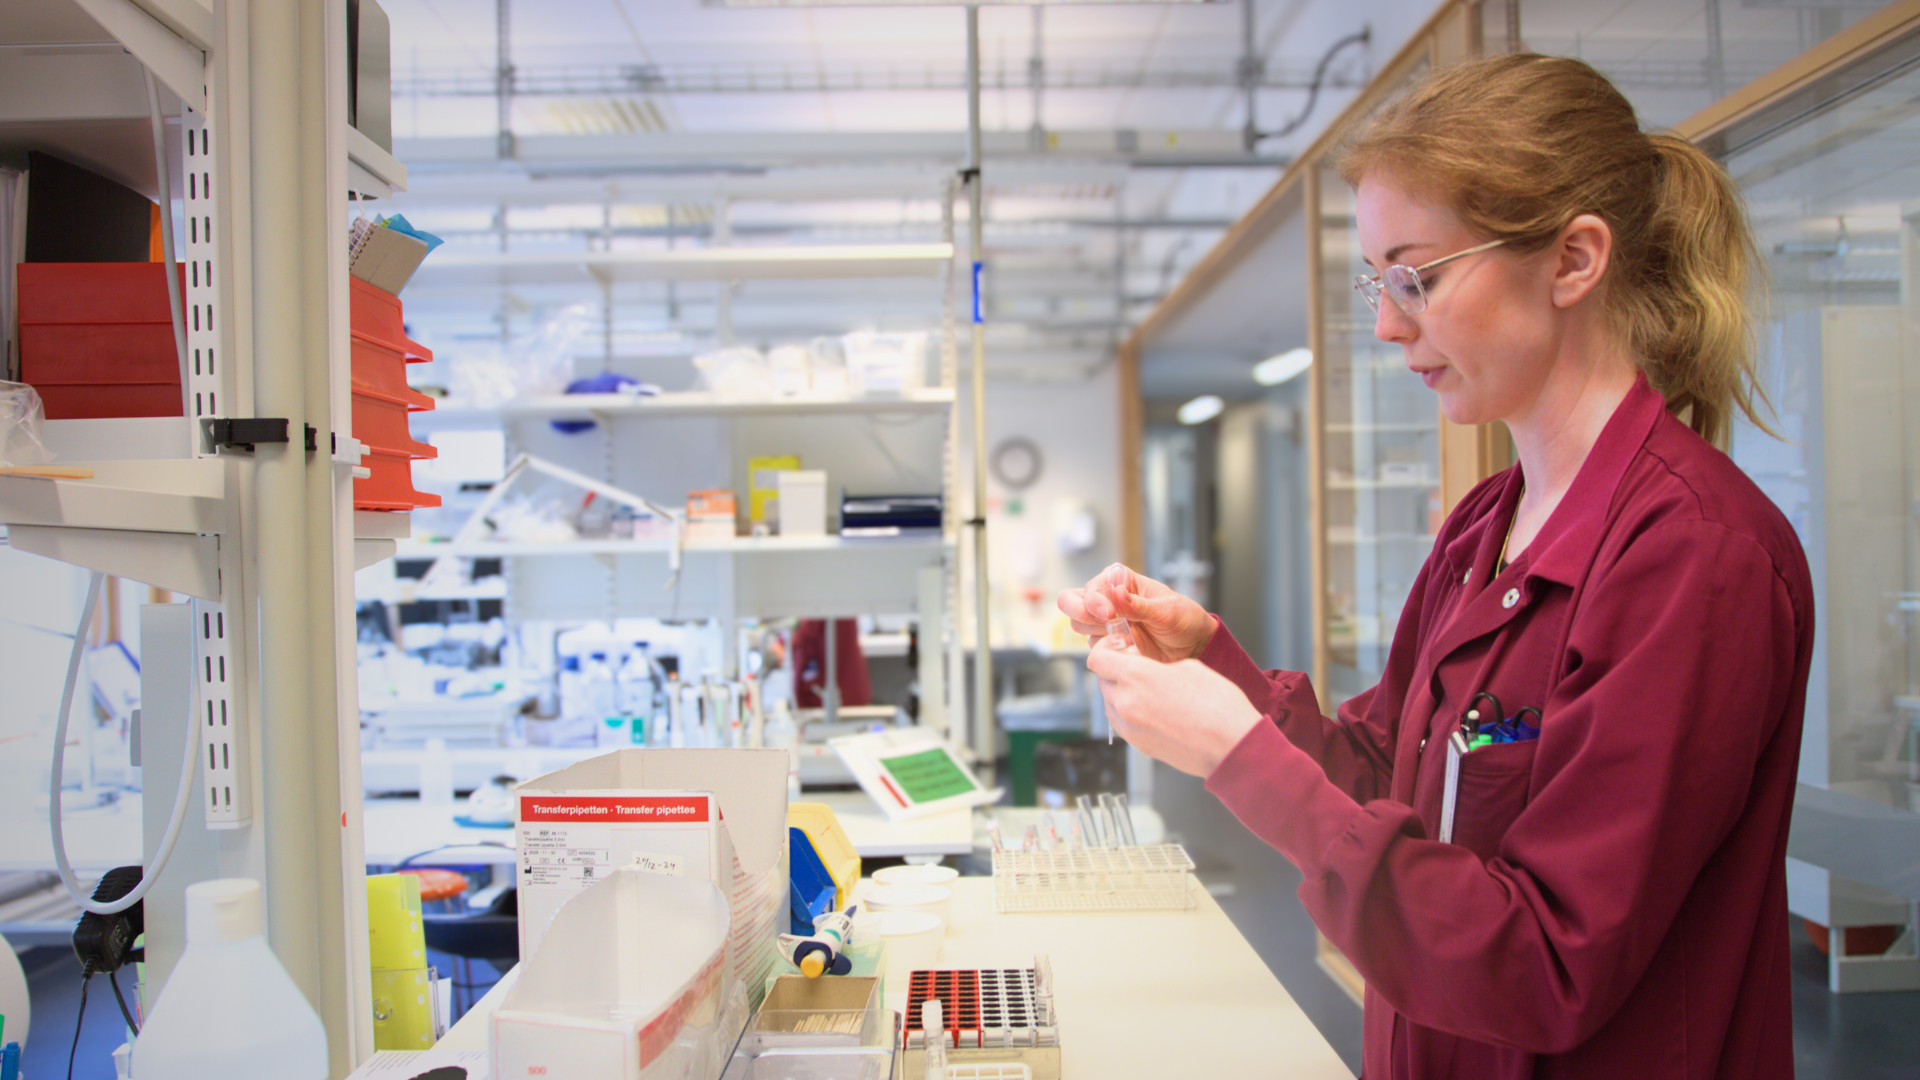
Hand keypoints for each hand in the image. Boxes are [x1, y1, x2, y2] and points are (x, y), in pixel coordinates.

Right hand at [1057, 563, 1214, 661]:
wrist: (1193, 646)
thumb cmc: (1184, 619)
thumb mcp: (1166, 611)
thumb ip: (1139, 605)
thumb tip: (1117, 592)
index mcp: (1120, 581)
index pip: (1092, 586)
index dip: (1094, 600)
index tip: (1109, 615)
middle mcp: (1108, 599)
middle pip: (1071, 602)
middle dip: (1081, 614)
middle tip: (1104, 625)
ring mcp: (1105, 622)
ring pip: (1078, 625)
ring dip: (1095, 634)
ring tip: (1125, 639)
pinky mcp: (1108, 643)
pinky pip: (1093, 647)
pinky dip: (1105, 651)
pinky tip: (1128, 650)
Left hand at [1087, 636, 1261, 776]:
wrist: (1231, 745)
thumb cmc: (1217, 705)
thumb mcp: (1188, 667)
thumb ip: (1157, 665)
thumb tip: (1146, 669)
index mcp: (1135, 676)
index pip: (1098, 658)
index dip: (1106, 650)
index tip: (1117, 648)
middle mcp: (1125, 702)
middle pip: (1103, 681)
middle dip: (1116, 672)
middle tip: (1139, 668)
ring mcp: (1130, 727)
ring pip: (1111, 704)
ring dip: (1122, 694)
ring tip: (1151, 691)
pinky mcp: (1138, 745)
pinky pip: (1123, 723)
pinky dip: (1131, 713)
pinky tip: (1155, 710)